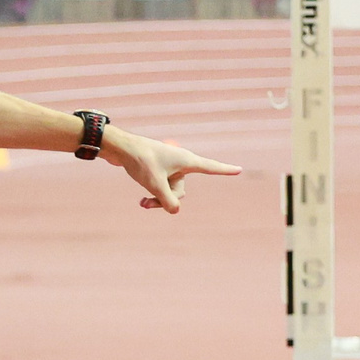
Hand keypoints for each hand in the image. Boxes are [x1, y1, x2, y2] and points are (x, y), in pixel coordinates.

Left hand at [104, 128, 238, 212]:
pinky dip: (153, 194)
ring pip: (169, 192)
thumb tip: (176, 211)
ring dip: (156, 199)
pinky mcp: (158, 170)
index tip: (239, 169)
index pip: (210, 167)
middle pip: (181, 190)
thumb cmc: (140, 161)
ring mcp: (168, 167)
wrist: (120, 148)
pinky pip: (161, 187)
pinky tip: (142, 199)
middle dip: (166, 199)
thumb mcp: (154, 184)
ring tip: (142, 202)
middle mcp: (180, 163)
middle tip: (148, 203)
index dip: (224, 170)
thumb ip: (167, 200)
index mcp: (186, 161)